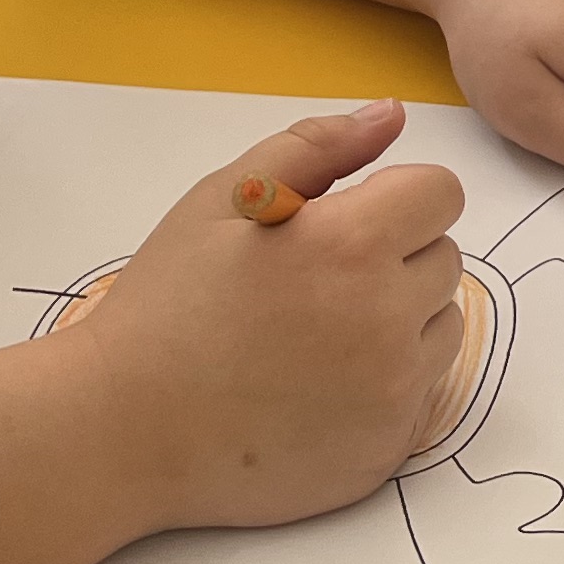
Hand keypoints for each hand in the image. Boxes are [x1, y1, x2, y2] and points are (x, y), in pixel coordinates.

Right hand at [0, 101, 463, 563]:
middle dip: (395, 258)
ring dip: (402, 322)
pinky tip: (318, 391)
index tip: (346, 223)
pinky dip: (386, 386)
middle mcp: (386, 319)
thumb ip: (317, 147)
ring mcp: (391, 393)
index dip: (395, 199)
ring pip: (442, 326)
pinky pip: (421, 395)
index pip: (442, 194)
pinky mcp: (386, 449)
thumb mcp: (223, 200)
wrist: (120, 431)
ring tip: (318, 337)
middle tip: (315, 284)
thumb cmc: (166, 304)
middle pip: (443, 259)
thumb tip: (393, 114)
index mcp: (351, 244)